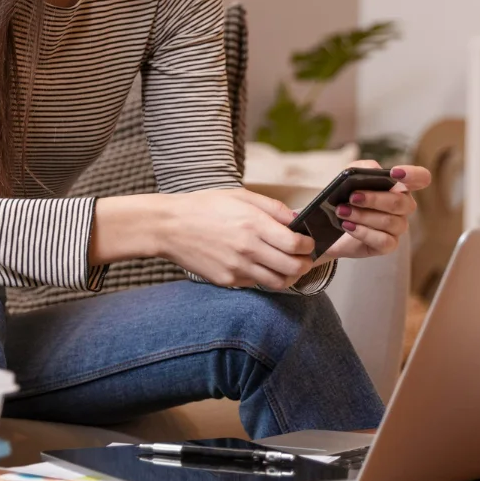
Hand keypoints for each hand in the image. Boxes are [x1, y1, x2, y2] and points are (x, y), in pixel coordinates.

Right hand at [159, 188, 317, 289]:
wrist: (169, 226)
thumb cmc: (204, 207)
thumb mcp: (240, 196)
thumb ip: (273, 208)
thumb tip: (297, 220)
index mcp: (253, 224)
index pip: (295, 244)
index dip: (308, 245)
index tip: (309, 243)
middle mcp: (247, 248)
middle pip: (292, 267)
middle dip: (305, 264)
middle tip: (305, 258)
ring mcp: (237, 267)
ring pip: (277, 282)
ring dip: (289, 276)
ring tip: (288, 266)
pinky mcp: (227, 280)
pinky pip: (255, 284)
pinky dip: (264, 277)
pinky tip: (261, 266)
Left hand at [318, 160, 431, 260]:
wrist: (327, 226)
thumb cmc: (343, 198)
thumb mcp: (348, 177)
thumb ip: (362, 168)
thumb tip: (375, 170)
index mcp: (399, 187)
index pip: (421, 178)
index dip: (413, 175)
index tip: (394, 173)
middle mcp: (403, 207)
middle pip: (400, 202)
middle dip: (374, 199)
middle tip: (352, 197)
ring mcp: (397, 227)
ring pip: (389, 222)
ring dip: (363, 215)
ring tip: (342, 211)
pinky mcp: (388, 245)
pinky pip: (383, 240)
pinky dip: (363, 232)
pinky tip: (348, 226)